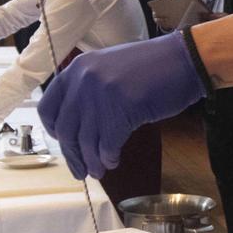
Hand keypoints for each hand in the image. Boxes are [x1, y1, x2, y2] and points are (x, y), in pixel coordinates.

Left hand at [37, 33, 204, 179]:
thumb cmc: (152, 67)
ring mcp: (101, 96)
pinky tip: (113, 160)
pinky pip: (107, 144)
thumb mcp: (109, 69)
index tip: (64, 142)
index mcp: (77, 69)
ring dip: (91, 161)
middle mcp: (83, 81)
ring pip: (86, 141)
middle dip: (72, 155)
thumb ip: (89, 89)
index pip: (49, 107)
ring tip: (98, 171)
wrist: (183, 61)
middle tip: (80, 170)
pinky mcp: (122, 110)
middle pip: (66, 129)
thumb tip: (79, 125)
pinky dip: (109, 157)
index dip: (54, 130)